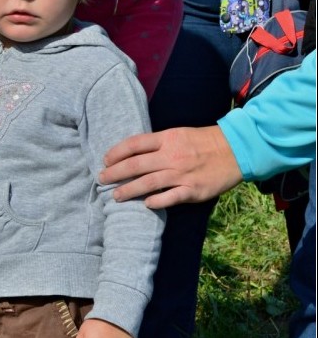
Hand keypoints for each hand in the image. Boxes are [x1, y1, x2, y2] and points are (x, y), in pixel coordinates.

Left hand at [100, 126, 242, 208]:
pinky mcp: (194, 190)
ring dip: (129, 190)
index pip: (134, 144)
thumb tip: (131, 153)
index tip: (105, 160)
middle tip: (101, 179)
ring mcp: (182, 174)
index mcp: (167, 138)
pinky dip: (156, 201)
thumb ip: (157, 143)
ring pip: (148, 183)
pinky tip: (145, 204)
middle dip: (114, 173)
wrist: (236, 150)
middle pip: (135, 165)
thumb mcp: (178, 134)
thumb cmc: (203, 141)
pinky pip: (170, 197)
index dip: (116, 153)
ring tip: (115, 196)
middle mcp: (172, 156)